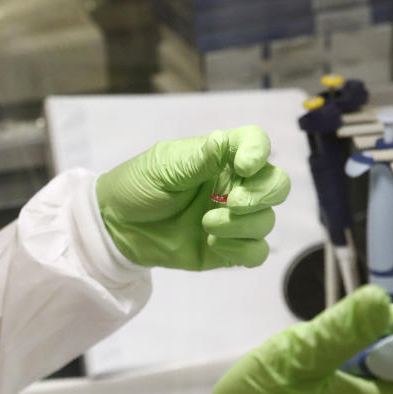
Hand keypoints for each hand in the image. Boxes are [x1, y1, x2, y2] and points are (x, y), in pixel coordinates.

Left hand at [95, 127, 290, 269]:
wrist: (116, 227)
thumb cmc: (137, 186)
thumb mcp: (163, 168)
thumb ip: (197, 159)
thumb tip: (223, 141)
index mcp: (220, 157)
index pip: (256, 143)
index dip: (259, 152)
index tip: (244, 165)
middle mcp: (233, 185)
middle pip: (276, 185)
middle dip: (261, 194)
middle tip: (230, 201)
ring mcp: (232, 218)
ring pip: (266, 221)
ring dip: (242, 224)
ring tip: (206, 224)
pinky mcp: (226, 248)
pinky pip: (255, 252)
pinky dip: (242, 249)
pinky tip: (213, 242)